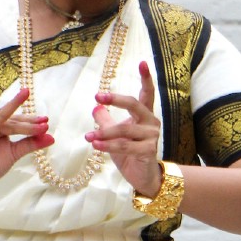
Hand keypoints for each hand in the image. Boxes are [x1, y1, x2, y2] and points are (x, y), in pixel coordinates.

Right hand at [0, 86, 52, 193]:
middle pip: (12, 121)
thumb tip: (52, 137)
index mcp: (3, 129)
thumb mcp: (14, 154)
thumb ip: (30, 144)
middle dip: (28, 119)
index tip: (47, 122)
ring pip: (0, 119)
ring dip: (13, 108)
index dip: (33, 123)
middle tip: (42, 113)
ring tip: (24, 95)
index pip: (19, 123)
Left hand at [84, 61, 161, 195]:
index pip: (147, 93)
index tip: (143, 61)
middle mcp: (151, 123)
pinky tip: (96, 145)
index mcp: (145, 115)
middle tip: (98, 97)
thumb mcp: (115, 135)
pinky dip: (108, 146)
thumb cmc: (130, 154)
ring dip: (104, 133)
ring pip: (124, 130)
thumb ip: (106, 121)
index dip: (146, 77)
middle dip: (116, 99)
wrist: (143, 178)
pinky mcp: (148, 151)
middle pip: (134, 104)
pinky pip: (125, 146)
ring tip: (88, 136)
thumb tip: (95, 107)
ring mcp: (151, 137)